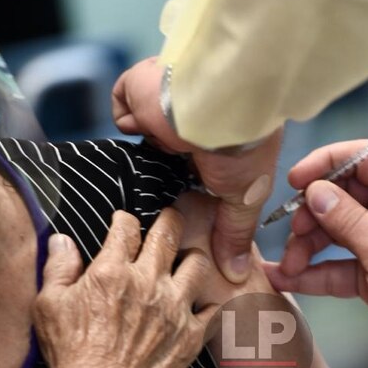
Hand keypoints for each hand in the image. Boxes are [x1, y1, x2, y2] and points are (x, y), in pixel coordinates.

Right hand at [33, 209, 217, 367]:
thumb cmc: (73, 355)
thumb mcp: (49, 307)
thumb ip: (58, 269)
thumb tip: (62, 241)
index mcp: (113, 271)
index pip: (126, 227)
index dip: (125, 220)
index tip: (124, 223)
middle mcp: (149, 282)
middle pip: (168, 232)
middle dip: (169, 219)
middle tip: (169, 219)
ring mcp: (175, 307)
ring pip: (198, 263)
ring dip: (192, 257)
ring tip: (186, 260)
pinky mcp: (191, 333)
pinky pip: (213, 308)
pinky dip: (209, 303)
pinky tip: (201, 303)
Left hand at [112, 57, 281, 283]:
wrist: (219, 103)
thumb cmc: (243, 147)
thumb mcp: (244, 198)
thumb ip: (234, 233)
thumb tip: (238, 274)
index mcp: (219, 144)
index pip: (197, 167)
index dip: (188, 183)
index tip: (181, 207)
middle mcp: (191, 125)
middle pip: (166, 152)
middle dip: (158, 172)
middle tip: (150, 200)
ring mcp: (166, 109)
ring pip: (143, 132)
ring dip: (144, 148)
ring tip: (139, 174)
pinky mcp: (141, 94)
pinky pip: (123, 109)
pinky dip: (129, 119)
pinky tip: (142, 125)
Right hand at [264, 140, 367, 367]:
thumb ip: (347, 220)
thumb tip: (316, 192)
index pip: (362, 159)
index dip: (327, 164)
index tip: (296, 180)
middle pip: (340, 198)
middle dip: (311, 214)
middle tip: (294, 233)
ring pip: (333, 235)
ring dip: (306, 248)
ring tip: (287, 267)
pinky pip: (335, 268)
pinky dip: (311, 274)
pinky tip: (286, 280)